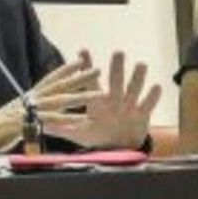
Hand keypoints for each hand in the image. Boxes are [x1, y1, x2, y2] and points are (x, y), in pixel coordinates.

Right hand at [0, 50, 158, 153]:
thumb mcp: (17, 116)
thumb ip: (30, 112)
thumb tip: (38, 112)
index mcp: (29, 97)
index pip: (50, 79)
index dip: (65, 69)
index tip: (80, 60)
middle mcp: (30, 99)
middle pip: (58, 85)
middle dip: (79, 77)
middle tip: (97, 69)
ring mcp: (28, 110)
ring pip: (58, 100)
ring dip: (79, 96)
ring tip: (98, 94)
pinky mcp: (26, 123)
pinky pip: (49, 121)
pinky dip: (65, 120)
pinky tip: (80, 120)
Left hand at [41, 50, 160, 149]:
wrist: (119, 147)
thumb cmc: (99, 135)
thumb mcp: (79, 133)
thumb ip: (63, 128)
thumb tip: (42, 124)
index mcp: (98, 101)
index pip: (90, 82)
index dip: (86, 67)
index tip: (82, 51)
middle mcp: (114, 99)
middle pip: (115, 81)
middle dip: (117, 67)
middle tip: (118, 52)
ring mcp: (129, 105)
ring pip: (134, 89)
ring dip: (137, 78)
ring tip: (141, 64)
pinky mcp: (142, 115)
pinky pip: (148, 104)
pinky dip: (152, 96)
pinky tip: (156, 86)